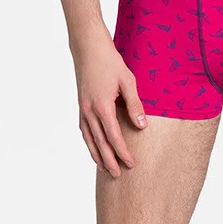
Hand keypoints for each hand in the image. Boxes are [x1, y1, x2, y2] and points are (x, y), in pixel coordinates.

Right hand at [73, 34, 147, 176]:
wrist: (88, 48)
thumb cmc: (110, 62)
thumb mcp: (128, 81)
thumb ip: (135, 105)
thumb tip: (142, 127)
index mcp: (102, 106)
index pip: (114, 137)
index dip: (123, 152)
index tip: (131, 164)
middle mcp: (89, 111)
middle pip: (100, 143)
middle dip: (110, 160)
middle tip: (119, 175)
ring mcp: (82, 109)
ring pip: (89, 138)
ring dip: (97, 155)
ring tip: (105, 168)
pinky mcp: (81, 105)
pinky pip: (84, 129)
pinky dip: (89, 142)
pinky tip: (93, 147)